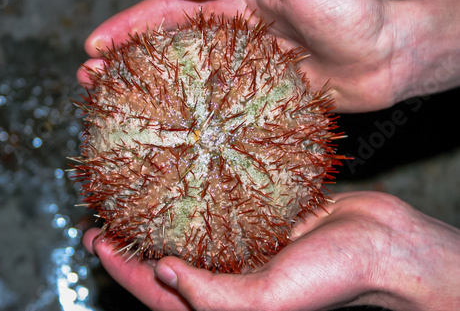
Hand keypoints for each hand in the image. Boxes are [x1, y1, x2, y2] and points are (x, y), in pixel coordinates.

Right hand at [76, 0, 459, 112]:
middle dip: (126, 65)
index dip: (126, 29)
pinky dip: (188, 121)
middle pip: (164, 48)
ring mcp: (239, 70)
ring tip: (119, 113)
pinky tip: (172, 137)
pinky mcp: (254, 99)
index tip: (93, 49)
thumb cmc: (351, 11)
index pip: (165, 12)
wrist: (388, 57)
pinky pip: (213, 109)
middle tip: (91, 85)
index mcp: (230, 2)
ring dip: (150, 95)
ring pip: (182, 81)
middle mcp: (228, 36)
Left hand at [83, 191, 459, 310]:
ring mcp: (242, 245)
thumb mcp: (269, 299)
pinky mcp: (259, 219)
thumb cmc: (335, 278)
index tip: (96, 241)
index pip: (158, 289)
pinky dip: (194, 196)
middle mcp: (228, 274)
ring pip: (188, 232)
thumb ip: (214, 295)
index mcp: (224, 301)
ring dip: (158, 217)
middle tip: (101, 220)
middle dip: (131, 243)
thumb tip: (162, 273)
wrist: (380, 243)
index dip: (123, 269)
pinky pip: (217, 209)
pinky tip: (181, 178)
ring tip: (131, 196)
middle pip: (166, 260)